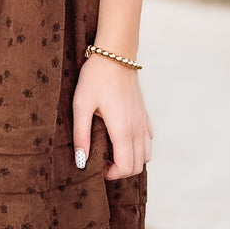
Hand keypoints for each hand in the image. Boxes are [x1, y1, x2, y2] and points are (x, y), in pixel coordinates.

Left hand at [71, 52, 151, 179]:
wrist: (115, 54)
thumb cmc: (95, 78)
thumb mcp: (81, 105)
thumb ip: (81, 135)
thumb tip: (81, 162)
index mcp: (122, 130)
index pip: (125, 167)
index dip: (112, 174)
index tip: (97, 166)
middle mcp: (137, 129)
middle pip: (137, 166)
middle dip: (120, 171)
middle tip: (102, 161)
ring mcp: (143, 122)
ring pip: (146, 156)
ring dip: (130, 160)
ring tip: (111, 151)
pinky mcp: (144, 115)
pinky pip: (148, 141)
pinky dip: (138, 148)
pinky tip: (122, 139)